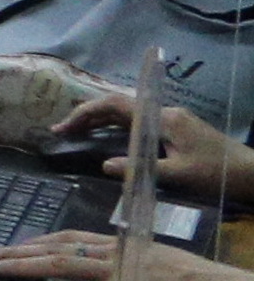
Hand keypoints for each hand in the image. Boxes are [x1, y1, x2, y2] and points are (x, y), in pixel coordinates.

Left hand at [0, 228, 253, 280]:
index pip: (73, 236)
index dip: (39, 241)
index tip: (13, 245)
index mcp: (127, 244)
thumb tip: (109, 280)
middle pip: (59, 245)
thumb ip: (134, 271)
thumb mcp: (163, 270)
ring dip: (22, 267)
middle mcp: (121, 251)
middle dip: (19, 250)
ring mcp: (124, 270)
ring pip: (62, 263)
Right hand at [43, 95, 244, 200]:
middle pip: (119, 105)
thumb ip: (140, 168)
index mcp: (163, 119)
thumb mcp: (179, 175)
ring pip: (129, 113)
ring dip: (102, 120)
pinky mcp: (179, 131)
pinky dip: (118, 128)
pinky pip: (140, 122)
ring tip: (78, 133)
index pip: (115, 105)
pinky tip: (109, 140)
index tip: (63, 127)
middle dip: (88, 115)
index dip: (85, 113)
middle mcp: (166, 114)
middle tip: (62, 130)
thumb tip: (105, 165)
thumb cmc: (218, 174)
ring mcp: (173, 121)